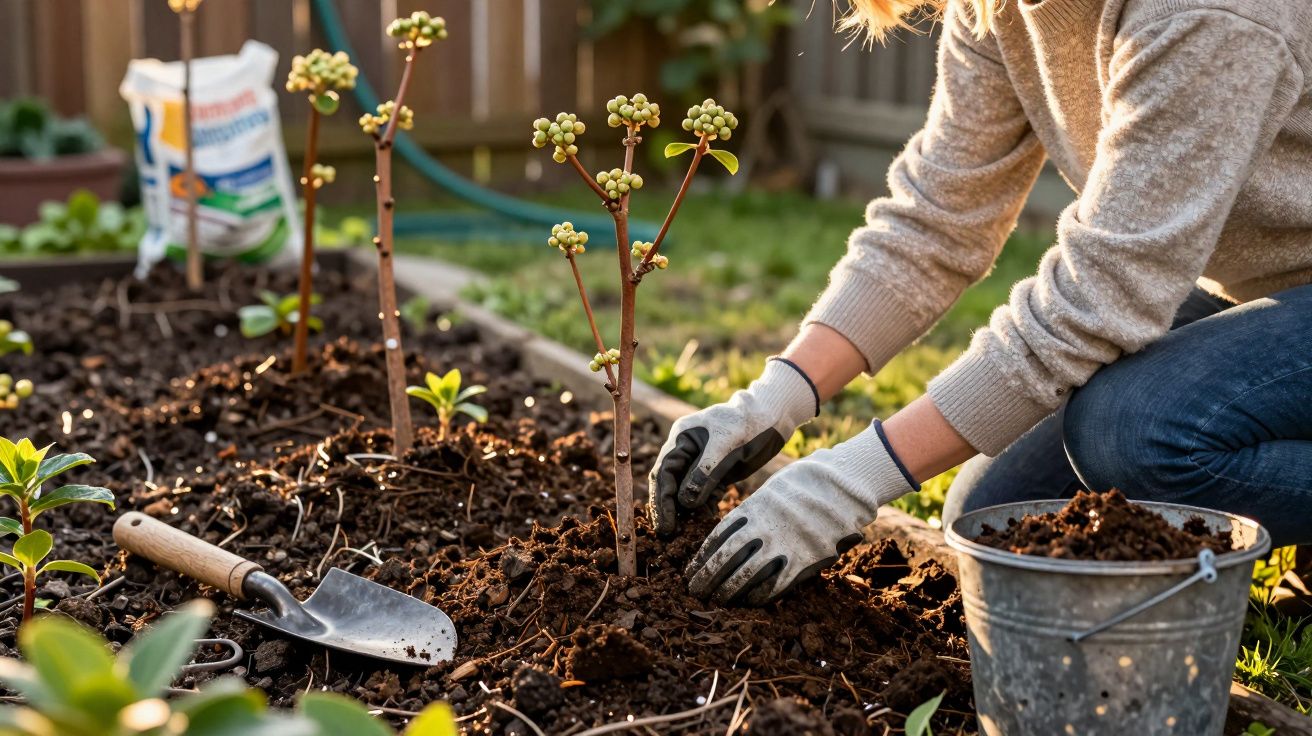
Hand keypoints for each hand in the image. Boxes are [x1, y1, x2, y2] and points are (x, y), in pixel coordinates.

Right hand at [648, 359, 817, 535]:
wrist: (772, 417)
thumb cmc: (747, 423)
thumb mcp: (725, 446)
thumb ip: (704, 473)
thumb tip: (684, 502)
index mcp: (681, 439)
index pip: (663, 472)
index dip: (662, 499)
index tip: (666, 522)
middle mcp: (686, 452)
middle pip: (670, 484)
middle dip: (668, 508)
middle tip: (667, 533)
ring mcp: (701, 463)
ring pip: (686, 491)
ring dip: (686, 511)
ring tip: (686, 533)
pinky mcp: (716, 473)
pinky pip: (704, 494)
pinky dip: (704, 507)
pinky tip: (707, 521)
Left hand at [686, 420, 915, 604]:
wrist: (844, 485)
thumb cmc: (806, 484)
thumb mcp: (771, 490)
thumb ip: (752, 512)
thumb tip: (731, 535)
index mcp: (753, 507)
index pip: (718, 536)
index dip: (702, 556)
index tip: (691, 569)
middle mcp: (763, 527)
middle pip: (726, 558)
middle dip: (707, 577)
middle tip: (694, 591)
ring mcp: (784, 545)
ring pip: (746, 575)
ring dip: (728, 590)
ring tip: (717, 600)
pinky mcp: (804, 560)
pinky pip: (776, 584)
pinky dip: (760, 595)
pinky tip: (750, 601)